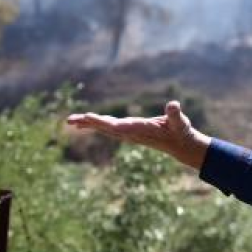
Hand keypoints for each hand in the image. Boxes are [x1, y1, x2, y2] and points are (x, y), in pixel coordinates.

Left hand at [66, 101, 212, 169]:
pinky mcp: (128, 132)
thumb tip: (174, 105)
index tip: (89, 117)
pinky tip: (84, 123)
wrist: (179, 146)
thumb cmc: (181, 131)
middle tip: (70, 119)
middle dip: (89, 123)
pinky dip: (95, 124)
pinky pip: (107, 128)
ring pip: (104, 128)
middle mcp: (131, 133)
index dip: (103, 122)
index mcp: (141, 129)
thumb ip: (175, 114)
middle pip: (106, 127)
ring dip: (88, 124)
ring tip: (71, 120)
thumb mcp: (180, 122)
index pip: (119, 126)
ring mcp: (128, 134)